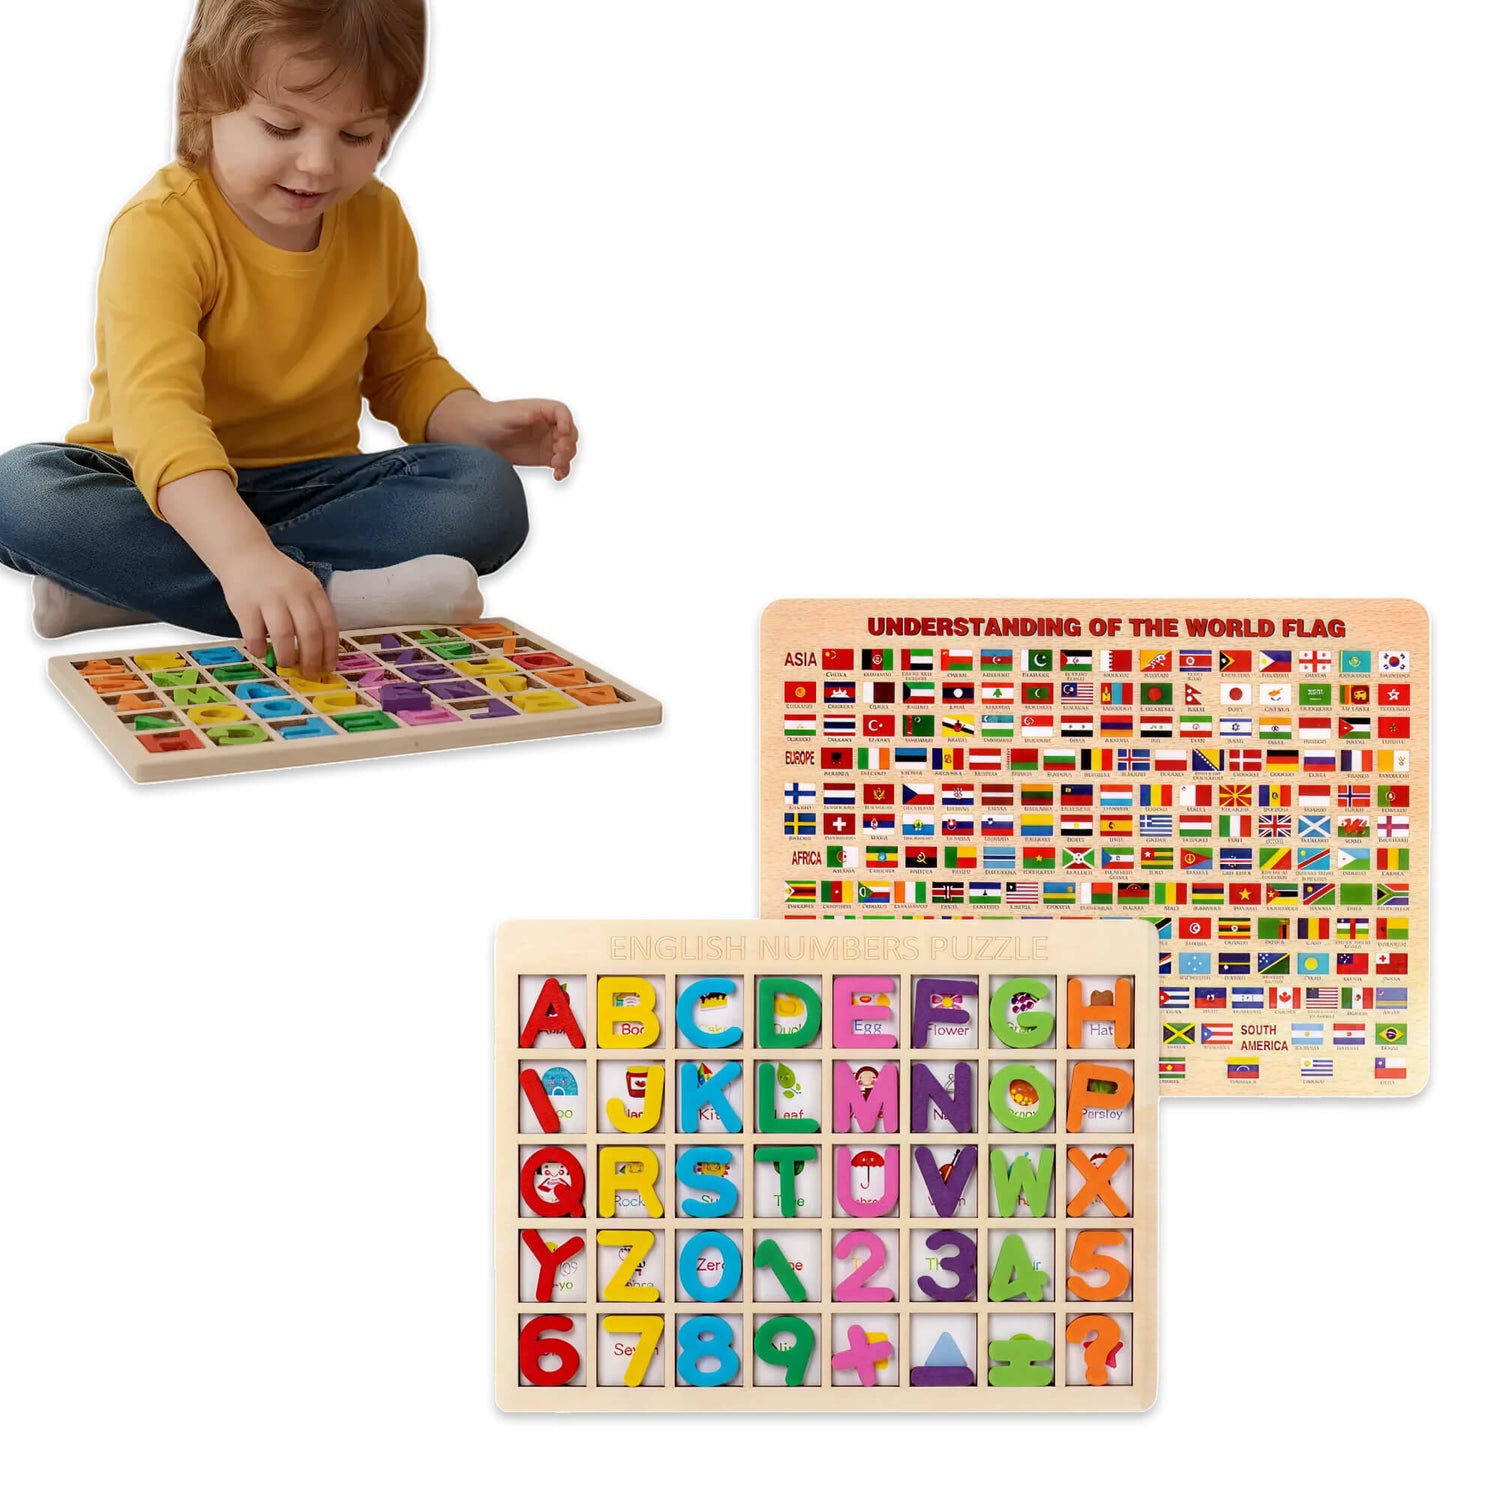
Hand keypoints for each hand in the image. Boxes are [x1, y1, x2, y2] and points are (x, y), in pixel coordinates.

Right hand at [216, 549, 339, 677]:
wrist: (244, 554)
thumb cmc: (278, 577)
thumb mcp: (303, 586)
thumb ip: (313, 612)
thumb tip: (322, 652)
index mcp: (312, 589)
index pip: (328, 624)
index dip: (330, 650)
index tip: (328, 667)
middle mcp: (293, 592)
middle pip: (310, 633)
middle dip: (312, 659)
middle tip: (308, 673)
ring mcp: (269, 597)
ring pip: (284, 636)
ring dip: (286, 657)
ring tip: (285, 664)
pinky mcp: (244, 604)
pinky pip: (254, 635)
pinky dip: (259, 649)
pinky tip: (261, 652)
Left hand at [470, 399, 577, 479]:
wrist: (480, 436)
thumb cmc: (492, 420)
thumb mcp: (506, 416)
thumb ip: (523, 415)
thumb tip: (537, 414)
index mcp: (542, 409)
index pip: (562, 412)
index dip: (566, 421)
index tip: (562, 432)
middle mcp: (549, 425)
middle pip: (570, 433)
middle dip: (568, 444)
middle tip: (559, 455)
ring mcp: (549, 442)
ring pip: (568, 450)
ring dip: (566, 458)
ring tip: (556, 466)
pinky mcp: (545, 457)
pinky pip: (561, 464)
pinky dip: (562, 470)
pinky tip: (557, 476)